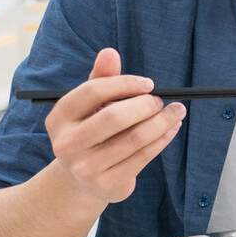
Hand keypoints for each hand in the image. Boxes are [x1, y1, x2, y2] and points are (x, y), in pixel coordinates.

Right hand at [45, 48, 185, 204]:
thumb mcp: (91, 106)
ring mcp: (86, 168)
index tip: (149, 84)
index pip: (92, 92)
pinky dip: (163, 139)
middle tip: (161, 100)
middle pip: (114, 117)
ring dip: (162, 121)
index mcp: (59, 118)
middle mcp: (67, 144)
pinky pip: (144, 156)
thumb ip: (101, 78)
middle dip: (145, 105)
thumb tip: (109, 52)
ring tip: (176, 111)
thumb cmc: (91, 131)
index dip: (124, 83)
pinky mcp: (108, 184)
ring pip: (134, 138)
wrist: (82, 180)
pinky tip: (172, 128)